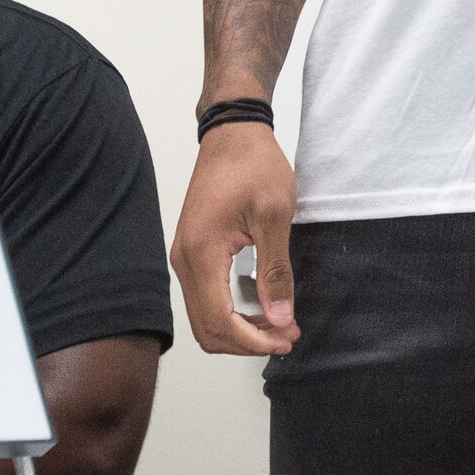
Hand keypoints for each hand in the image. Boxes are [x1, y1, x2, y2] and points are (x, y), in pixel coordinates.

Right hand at [171, 121, 300, 354]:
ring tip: (280, 326)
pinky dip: (232, 313)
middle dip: (248, 341)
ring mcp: (185, 257)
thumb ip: (276, 271)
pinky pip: (206, 299)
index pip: (220, 321)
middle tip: (289, 336)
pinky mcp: (193, 253)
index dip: (254, 341)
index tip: (287, 338)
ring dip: (241, 330)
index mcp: (201, 253)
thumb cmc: (254, 165)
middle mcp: (184, 260)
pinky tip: (261, 309)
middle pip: (207, 329)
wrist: (233, 134)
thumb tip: (279, 318)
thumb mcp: (275, 216)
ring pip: (205, 318)